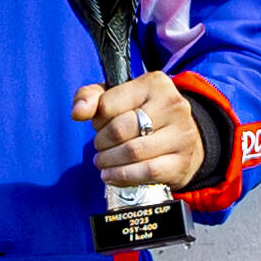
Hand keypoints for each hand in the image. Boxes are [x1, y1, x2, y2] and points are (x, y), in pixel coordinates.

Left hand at [75, 74, 198, 203]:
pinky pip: (147, 171)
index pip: (108, 104)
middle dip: (101, 142)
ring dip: (109, 161)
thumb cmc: (143, 115)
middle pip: (120, 129)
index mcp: (154, 84)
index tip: (99, 125)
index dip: (96, 119)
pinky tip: (112, 175)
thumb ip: (90, 97)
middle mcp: (172, 105)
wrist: (182, 139)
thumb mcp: (116, 97)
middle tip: (100, 147)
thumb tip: (78, 112)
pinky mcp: (182, 161)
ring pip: (133, 152)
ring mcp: (181, 134)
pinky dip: (123, 176)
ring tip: (102, 162)